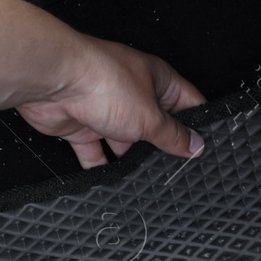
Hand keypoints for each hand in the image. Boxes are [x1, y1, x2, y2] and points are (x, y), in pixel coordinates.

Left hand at [15, 34, 205, 168]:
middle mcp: (133, 92)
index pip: (188, 102)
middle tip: (176, 169)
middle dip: (163, 146)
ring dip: (132, 158)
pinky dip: (101, 166)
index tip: (207, 148)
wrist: (54, 81)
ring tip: (145, 179)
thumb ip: (173, 135)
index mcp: (157, 80)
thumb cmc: (103, 82)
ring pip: (126, 142)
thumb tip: (196, 145)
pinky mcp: (83, 126)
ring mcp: (107, 109)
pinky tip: (112, 180)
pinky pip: (95, 152)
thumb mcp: (151, 116)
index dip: (199, 124)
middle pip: (156, 125)